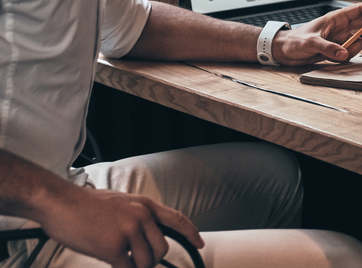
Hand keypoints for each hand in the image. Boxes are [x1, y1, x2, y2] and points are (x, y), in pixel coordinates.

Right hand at [36, 185, 201, 267]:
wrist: (60, 202)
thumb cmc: (85, 204)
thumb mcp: (121, 202)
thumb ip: (137, 216)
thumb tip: (144, 235)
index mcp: (145, 204)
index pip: (177, 219)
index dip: (191, 233)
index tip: (200, 243)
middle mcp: (142, 216)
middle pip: (161, 249)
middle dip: (150, 260)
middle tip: (135, 261)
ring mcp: (129, 231)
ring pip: (146, 262)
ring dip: (134, 266)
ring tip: (119, 259)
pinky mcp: (113, 246)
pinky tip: (112, 263)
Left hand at [273, 3, 361, 64]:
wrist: (284, 51)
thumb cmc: (294, 41)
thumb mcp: (310, 43)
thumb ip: (328, 48)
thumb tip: (343, 53)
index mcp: (336, 18)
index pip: (360, 9)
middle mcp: (340, 27)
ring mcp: (340, 38)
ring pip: (359, 41)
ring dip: (353, 49)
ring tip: (338, 54)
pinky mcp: (337, 49)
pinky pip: (350, 53)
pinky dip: (344, 57)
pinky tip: (331, 58)